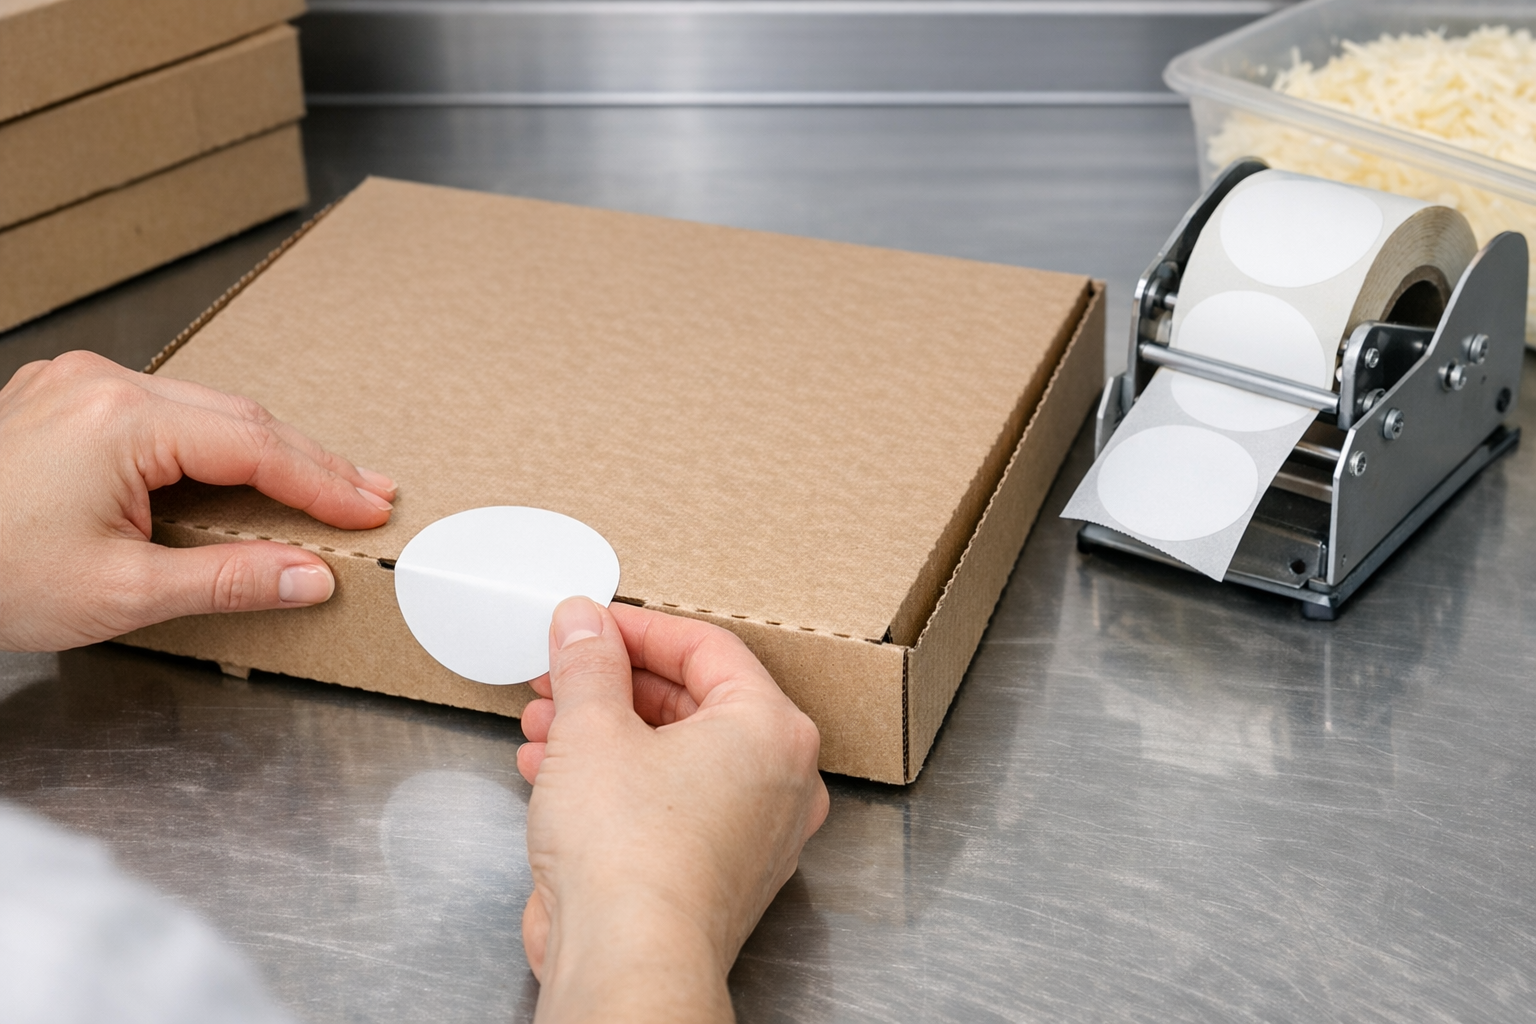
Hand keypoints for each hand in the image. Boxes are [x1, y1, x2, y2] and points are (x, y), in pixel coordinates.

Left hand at [0, 351, 396, 651]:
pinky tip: (239, 466)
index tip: (369, 509)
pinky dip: (211, 441)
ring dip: (264, 448)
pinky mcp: (62, 398)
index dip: (323, 483)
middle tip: (367, 492)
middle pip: (237, 417)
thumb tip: (308, 576)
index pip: (255, 447)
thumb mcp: (120, 592)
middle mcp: (101, 383)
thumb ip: (227, 580)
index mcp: (121, 420)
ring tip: (320, 484)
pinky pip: (161, 409)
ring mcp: (77, 384)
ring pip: (202, 409)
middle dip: (309, 460)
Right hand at [517, 598, 828, 1023]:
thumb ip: (588, 665)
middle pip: (691, 703)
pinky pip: (670, 804)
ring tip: (544, 725)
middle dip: (612, 687)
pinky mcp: (717, 874)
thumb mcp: (592, 729)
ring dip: (602, 735)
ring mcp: (753, 834)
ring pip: (674, 756)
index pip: (707, 648)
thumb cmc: (631, 856)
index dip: (637, 629)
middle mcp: (779, 781)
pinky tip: (553, 775)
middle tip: (561, 674)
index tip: (590, 625)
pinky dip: (616, 783)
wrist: (627, 962)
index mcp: (772, 729)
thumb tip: (582, 625)